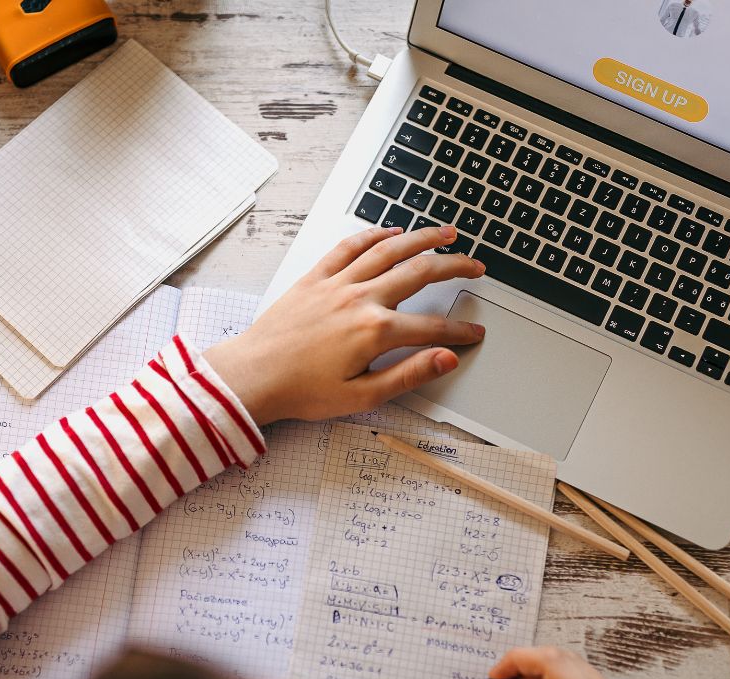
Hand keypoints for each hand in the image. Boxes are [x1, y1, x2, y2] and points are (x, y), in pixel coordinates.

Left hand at [202, 225, 484, 424]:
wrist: (254, 376)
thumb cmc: (302, 391)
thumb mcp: (363, 395)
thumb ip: (409, 374)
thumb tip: (446, 359)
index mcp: (375, 331)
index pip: (432, 327)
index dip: (459, 331)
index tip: (475, 333)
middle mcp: (360, 299)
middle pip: (419, 273)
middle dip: (454, 267)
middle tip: (476, 266)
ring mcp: (337, 283)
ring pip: (389, 250)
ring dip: (422, 238)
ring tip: (446, 233)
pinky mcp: (315, 277)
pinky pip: (349, 246)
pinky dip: (373, 235)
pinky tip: (390, 232)